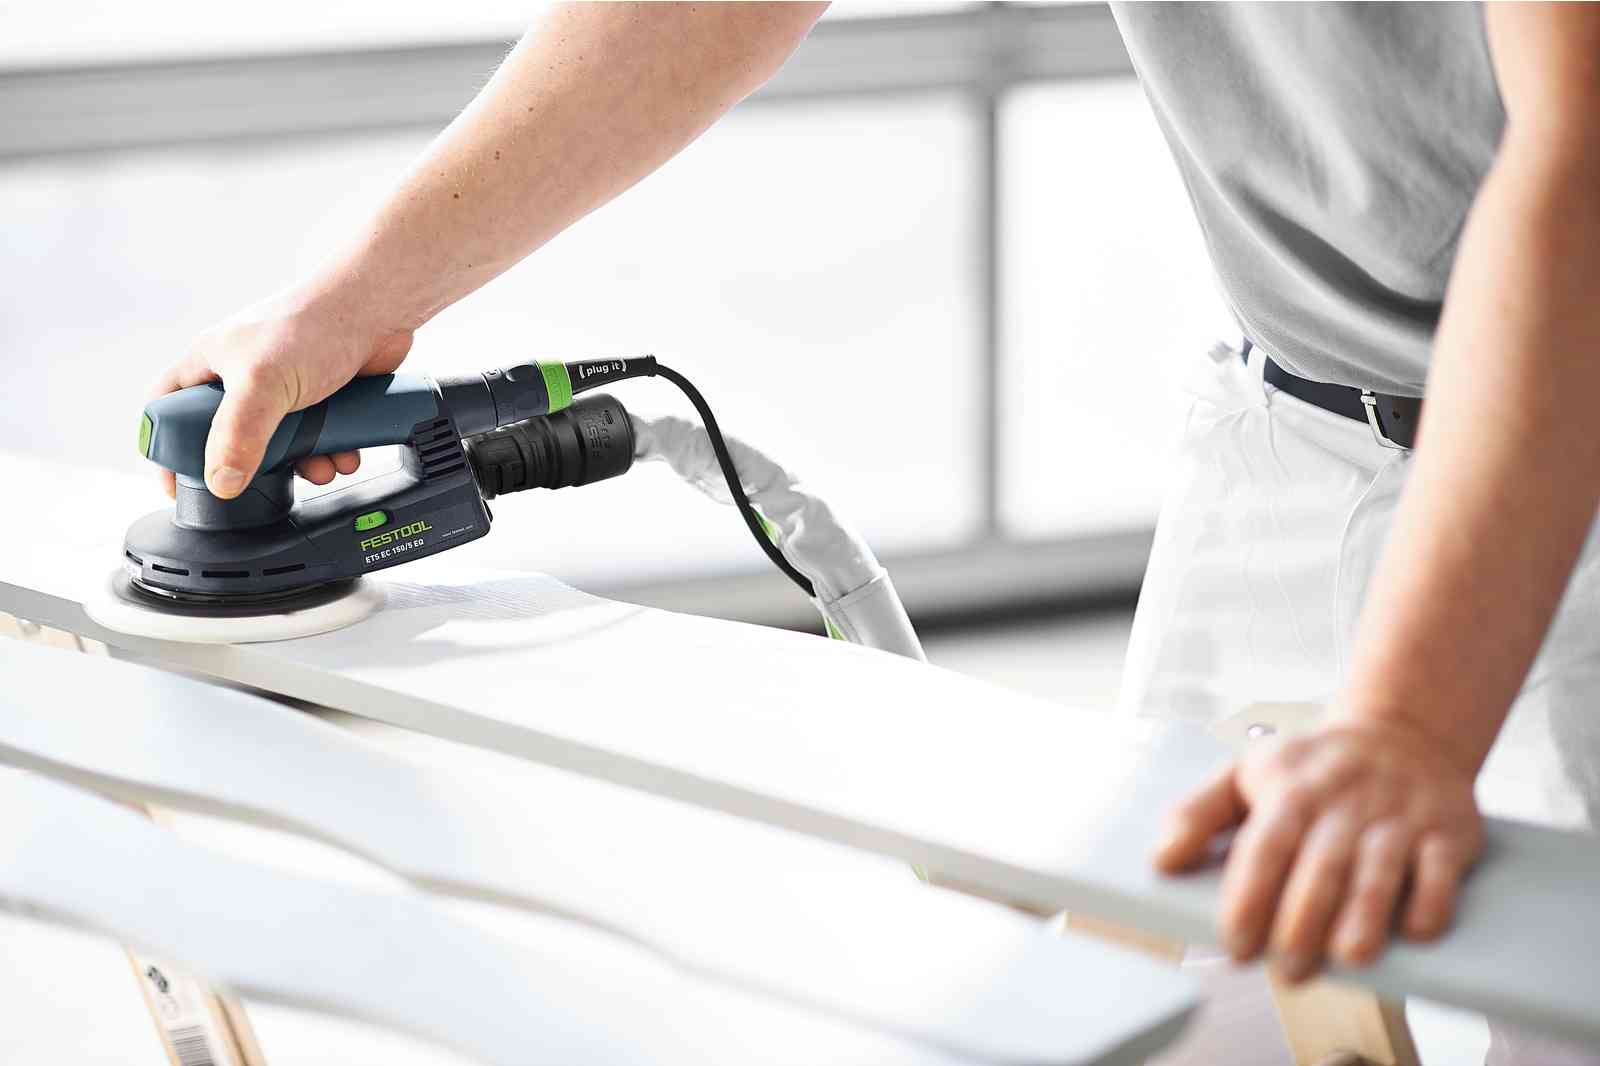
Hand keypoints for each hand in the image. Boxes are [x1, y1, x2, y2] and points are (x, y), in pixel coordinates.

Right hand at [150, 285, 413, 498]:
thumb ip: (238, 435)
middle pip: (229, 437)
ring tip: (318, 467)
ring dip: (302, 463)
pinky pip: (318, 438)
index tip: (176, 486)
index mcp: (210, 363)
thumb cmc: (312, 325)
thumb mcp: (262, 383)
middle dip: (253, 464)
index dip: (165, 448)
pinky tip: (344, 454)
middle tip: (265, 481)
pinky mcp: (323, 397)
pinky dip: (331, 451)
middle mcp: (244, 376)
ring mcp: (285, 388)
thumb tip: (222, 482)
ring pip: (280, 444)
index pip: (166, 409)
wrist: (376, 310)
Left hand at [1154, 718, 1484, 981]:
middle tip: (1285, 971)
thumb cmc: (1312, 768)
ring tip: (1344, 961)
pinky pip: (1440, 870)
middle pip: (1321, 868)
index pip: (1265, 847)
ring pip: (1379, 872)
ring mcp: (1397, 817)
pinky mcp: (1445, 832)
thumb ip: (1197, 814)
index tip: (1236, 944)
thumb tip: (1161, 861)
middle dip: (1301, 924)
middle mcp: (1344, 803)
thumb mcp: (1245, 774)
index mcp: (1290, 791)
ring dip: (1362, 919)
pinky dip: (1429, 903)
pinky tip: (1411, 933)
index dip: (1249, 898)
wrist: (1402, 731)